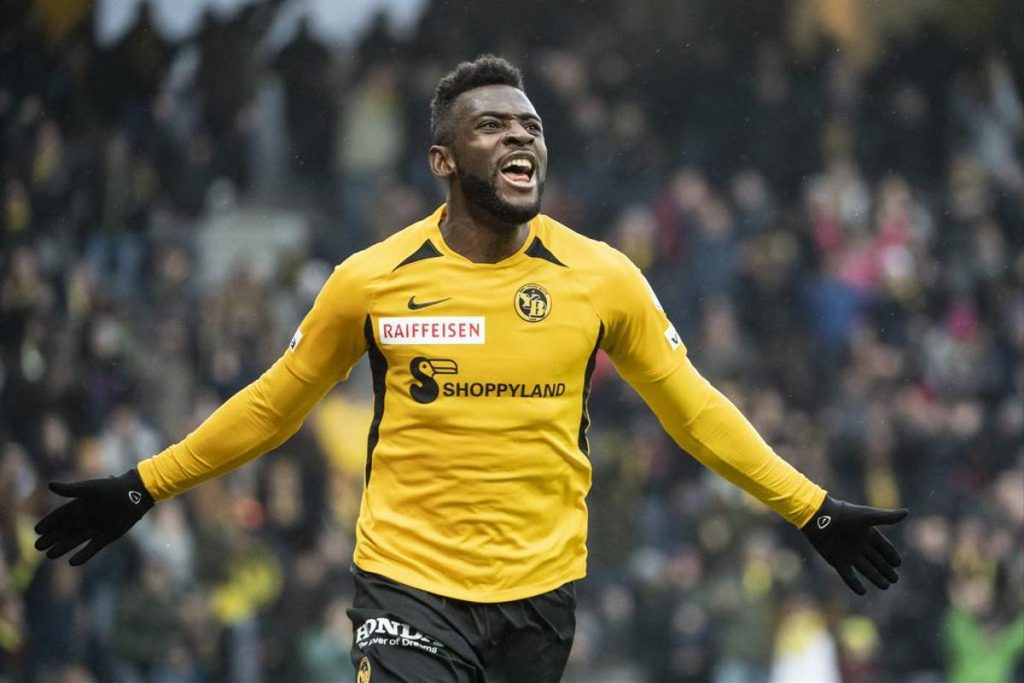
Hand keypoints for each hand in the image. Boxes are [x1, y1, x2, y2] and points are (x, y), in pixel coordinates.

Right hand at [35, 468, 154, 565]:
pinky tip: (72, 562)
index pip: (60, 516)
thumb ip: (70, 489)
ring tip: (49, 555)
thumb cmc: (111, 488)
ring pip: (75, 540)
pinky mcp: (106, 537)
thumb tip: (49, 485)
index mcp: (80, 505)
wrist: (134, 494)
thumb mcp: (89, 488)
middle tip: (37, 546)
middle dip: (51, 538)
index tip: (37, 530)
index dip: (48, 523)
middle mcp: (86, 518)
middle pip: (65, 530)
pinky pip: (92, 548)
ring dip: (62, 547)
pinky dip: (83, 555)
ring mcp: (95, 528)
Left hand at [801, 495, 907, 594]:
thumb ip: (887, 517)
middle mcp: (860, 546)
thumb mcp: (867, 516)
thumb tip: (906, 512)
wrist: (821, 518)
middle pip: (877, 561)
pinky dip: (855, 584)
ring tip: (885, 586)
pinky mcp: (837, 561)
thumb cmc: (845, 515)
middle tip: (894, 579)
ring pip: (866, 569)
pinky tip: (862, 591)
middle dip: (886, 570)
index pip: (885, 548)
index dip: (892, 556)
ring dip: (876, 577)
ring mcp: (849, 554)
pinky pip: (848, 576)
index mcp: (868, 534)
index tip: (898, 564)